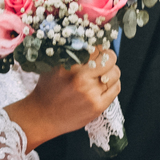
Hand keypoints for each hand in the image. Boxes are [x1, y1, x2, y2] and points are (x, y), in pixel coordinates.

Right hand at [6, 48, 120, 149]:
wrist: (43, 116)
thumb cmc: (48, 89)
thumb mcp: (53, 66)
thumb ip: (71, 54)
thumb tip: (92, 44)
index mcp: (69, 64)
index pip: (96, 47)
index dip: (98, 47)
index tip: (97, 51)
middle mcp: (80, 78)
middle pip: (110, 57)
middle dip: (108, 57)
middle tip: (103, 61)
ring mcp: (90, 93)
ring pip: (115, 72)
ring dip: (111, 72)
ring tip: (103, 75)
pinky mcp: (97, 106)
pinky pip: (116, 88)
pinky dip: (113, 84)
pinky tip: (104, 85)